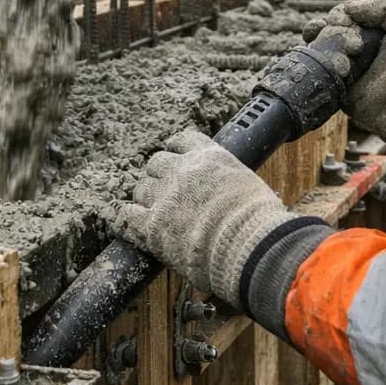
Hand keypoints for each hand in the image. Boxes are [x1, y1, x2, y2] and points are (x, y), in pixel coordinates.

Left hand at [117, 128, 294, 306]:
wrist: (249, 244)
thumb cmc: (259, 221)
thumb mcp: (249, 186)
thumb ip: (230, 183)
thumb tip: (232, 196)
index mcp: (209, 156)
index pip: (183, 140)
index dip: (176, 149)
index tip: (174, 155)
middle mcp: (182, 170)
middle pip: (156, 163)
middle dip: (159, 176)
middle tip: (166, 193)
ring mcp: (164, 196)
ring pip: (141, 188)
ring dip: (146, 198)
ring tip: (153, 213)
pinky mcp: (152, 225)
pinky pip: (126, 216)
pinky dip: (127, 220)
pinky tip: (129, 225)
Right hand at [301, 0, 385, 147]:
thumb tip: (350, 6)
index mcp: (374, 27)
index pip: (353, 6)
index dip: (351, 4)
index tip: (355, 10)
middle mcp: (357, 40)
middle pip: (334, 18)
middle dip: (339, 19)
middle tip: (353, 32)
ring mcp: (343, 57)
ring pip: (321, 34)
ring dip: (330, 34)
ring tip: (349, 48)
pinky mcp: (333, 75)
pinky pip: (315, 56)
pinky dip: (319, 49)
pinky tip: (333, 54)